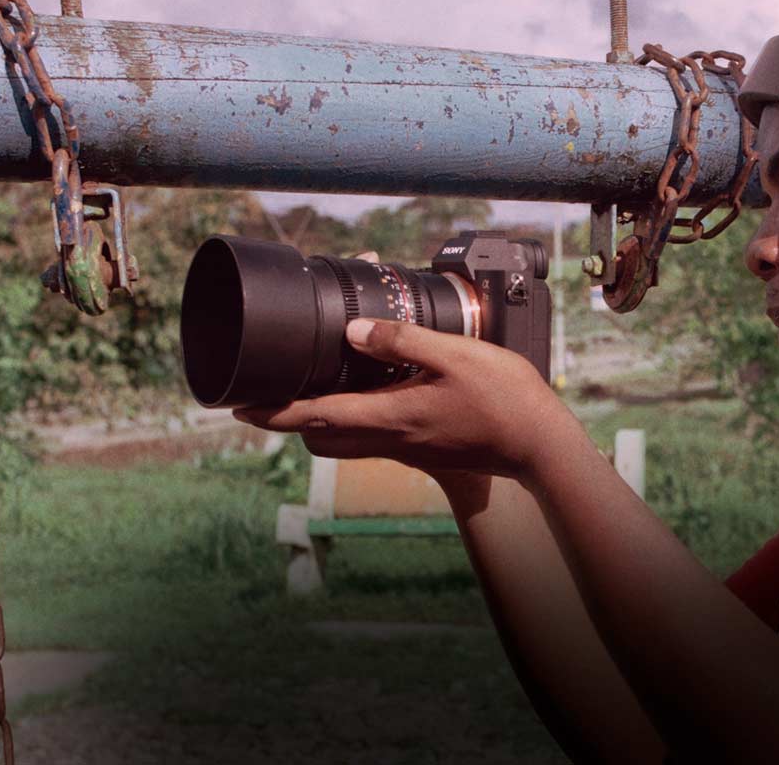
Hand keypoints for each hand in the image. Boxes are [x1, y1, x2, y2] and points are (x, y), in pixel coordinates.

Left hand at [233, 318, 583, 481]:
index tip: (238, 405)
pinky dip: (353, 420)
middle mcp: (391, 438)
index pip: (315, 416)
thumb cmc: (505, 399)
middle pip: (321, 438)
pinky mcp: (424, 449)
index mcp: (391, 416)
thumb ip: (402, 340)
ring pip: (345, 443)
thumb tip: (353, 330)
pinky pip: (372, 438)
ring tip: (308, 395)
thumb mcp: (456, 355)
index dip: (273, 411)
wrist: (540, 447)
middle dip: (288, 420)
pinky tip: (367, 395)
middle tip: (267, 397)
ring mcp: (408, 448)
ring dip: (319, 423)